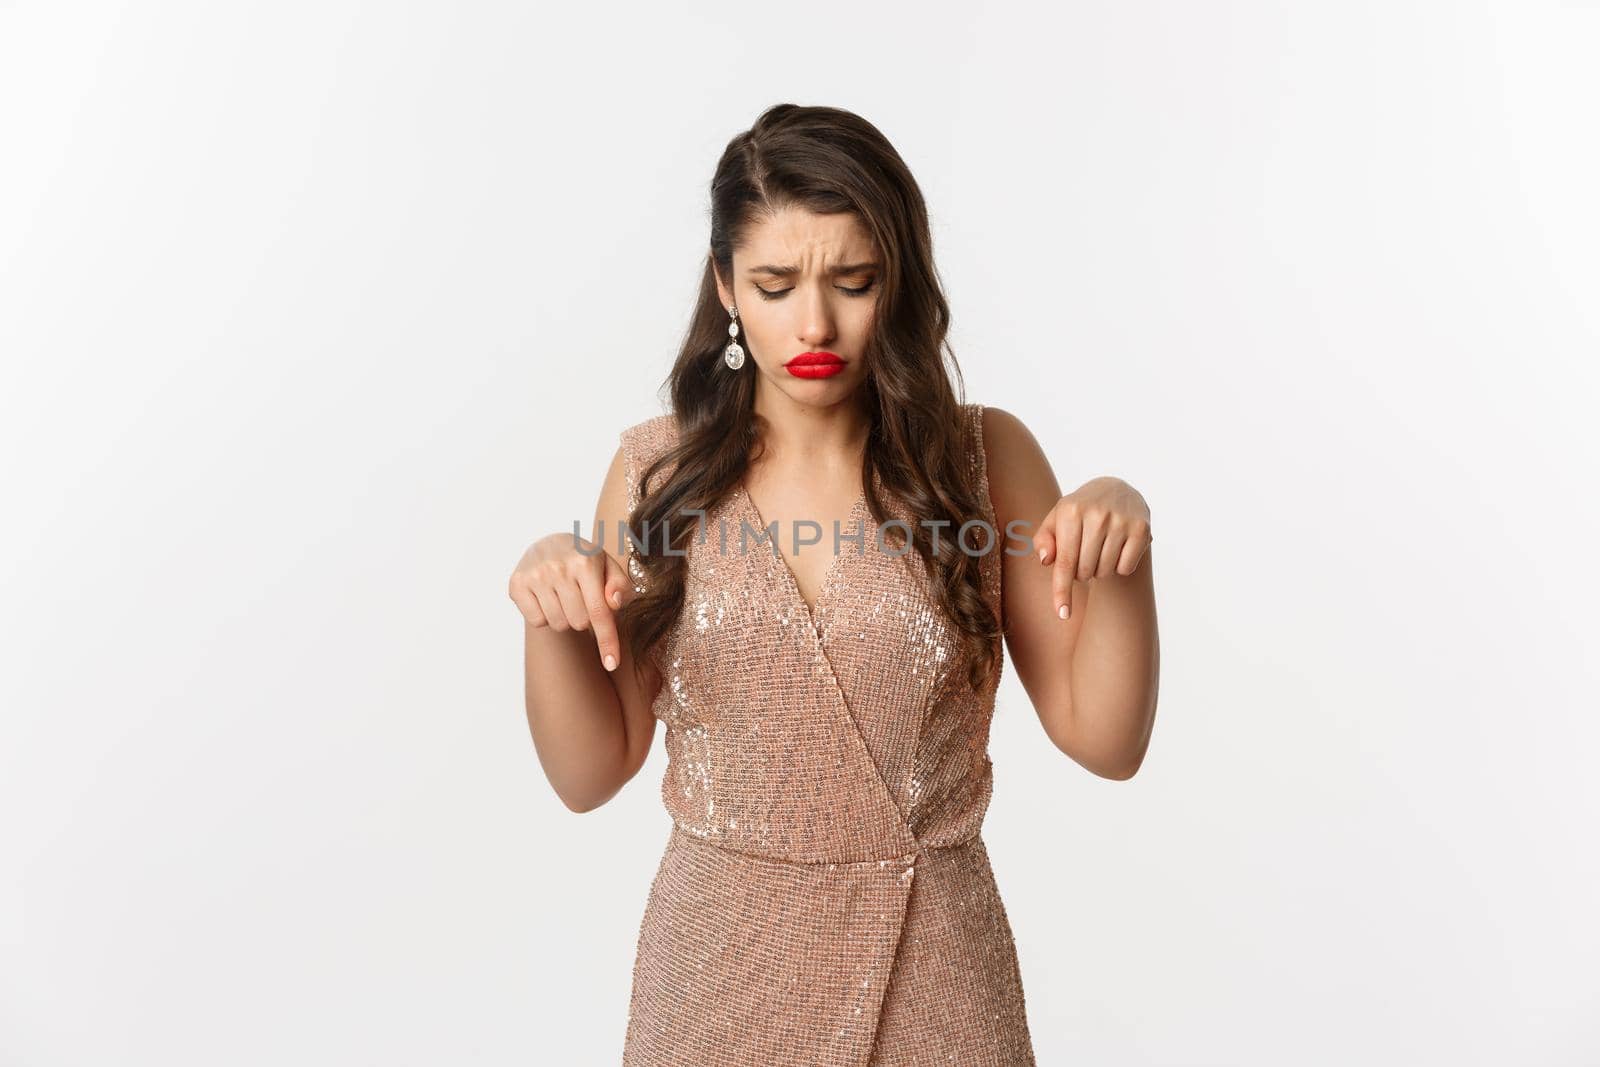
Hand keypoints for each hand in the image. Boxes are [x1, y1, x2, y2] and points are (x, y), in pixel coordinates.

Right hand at [508, 532, 637, 671]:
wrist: (550, 543)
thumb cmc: (586, 561)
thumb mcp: (609, 567)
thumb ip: (620, 586)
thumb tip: (613, 603)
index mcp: (585, 562)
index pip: (599, 612)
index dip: (607, 641)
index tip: (612, 664)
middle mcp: (558, 568)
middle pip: (579, 623)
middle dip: (584, 617)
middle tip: (580, 598)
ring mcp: (535, 576)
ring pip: (558, 624)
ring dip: (565, 618)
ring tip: (563, 596)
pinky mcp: (516, 584)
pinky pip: (537, 621)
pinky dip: (544, 616)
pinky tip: (546, 598)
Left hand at [1033, 477, 1152, 619]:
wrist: (1116, 490)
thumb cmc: (1079, 512)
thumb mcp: (1056, 520)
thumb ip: (1043, 540)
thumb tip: (1046, 561)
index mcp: (1071, 511)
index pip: (1064, 561)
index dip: (1062, 591)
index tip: (1063, 614)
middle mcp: (1097, 514)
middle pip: (1084, 572)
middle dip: (1081, 573)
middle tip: (1084, 556)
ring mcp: (1121, 521)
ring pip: (1105, 571)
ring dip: (1099, 570)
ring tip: (1099, 552)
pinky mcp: (1142, 529)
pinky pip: (1126, 568)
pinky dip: (1119, 566)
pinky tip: (1117, 549)